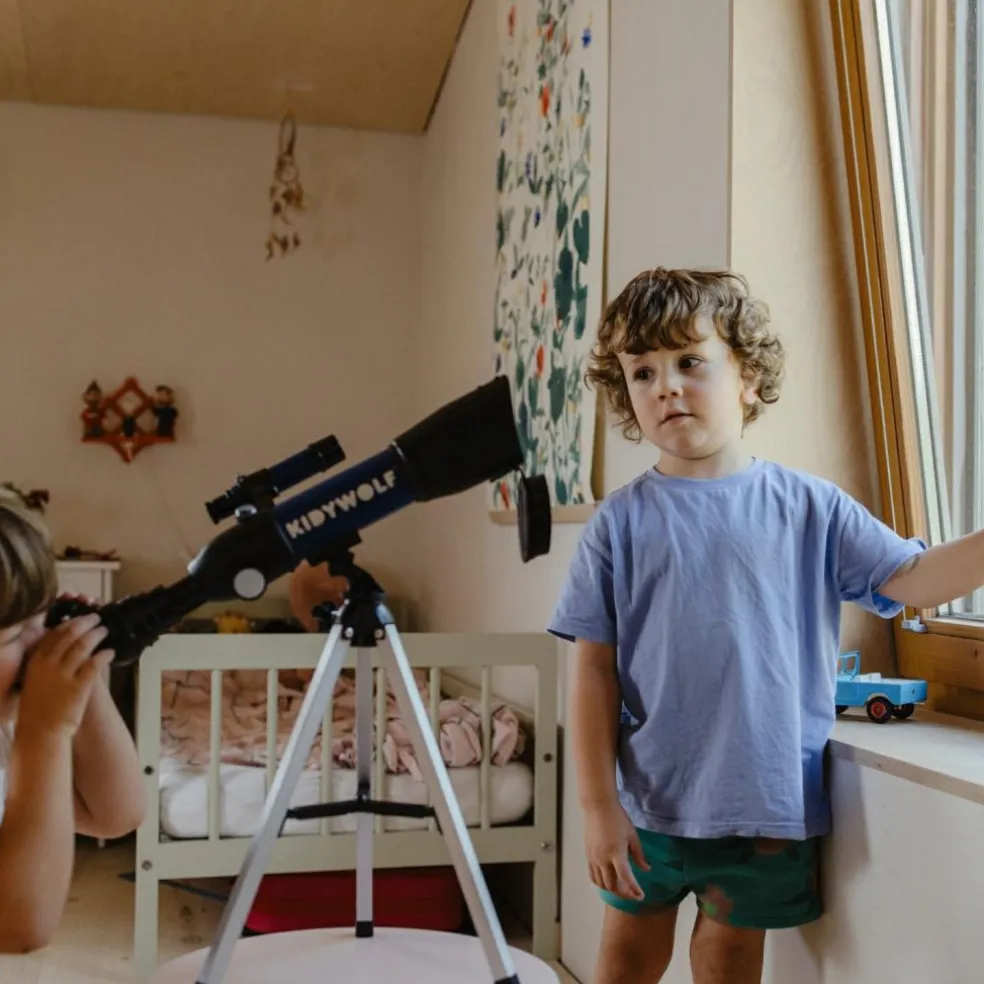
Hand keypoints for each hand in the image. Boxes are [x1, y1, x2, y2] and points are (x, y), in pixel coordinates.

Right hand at [17, 613, 113, 738]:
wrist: (40, 731)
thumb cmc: (38, 706)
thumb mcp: (35, 678)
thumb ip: (46, 661)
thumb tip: (64, 645)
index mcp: (36, 661)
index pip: (54, 633)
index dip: (70, 623)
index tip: (80, 618)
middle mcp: (48, 664)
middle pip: (70, 634)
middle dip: (85, 623)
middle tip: (96, 618)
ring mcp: (63, 675)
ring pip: (83, 646)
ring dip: (96, 635)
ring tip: (104, 631)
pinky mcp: (79, 686)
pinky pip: (95, 664)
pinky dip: (104, 655)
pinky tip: (110, 652)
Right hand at [583, 801, 649, 900]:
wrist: (598, 807)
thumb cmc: (617, 818)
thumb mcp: (632, 835)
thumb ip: (639, 855)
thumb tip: (646, 869)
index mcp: (616, 852)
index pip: (625, 877)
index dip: (633, 889)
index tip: (641, 896)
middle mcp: (603, 858)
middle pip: (612, 885)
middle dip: (624, 894)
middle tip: (634, 894)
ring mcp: (593, 858)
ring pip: (601, 883)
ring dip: (612, 890)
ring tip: (622, 889)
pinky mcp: (588, 855)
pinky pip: (593, 876)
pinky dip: (601, 883)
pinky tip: (609, 881)